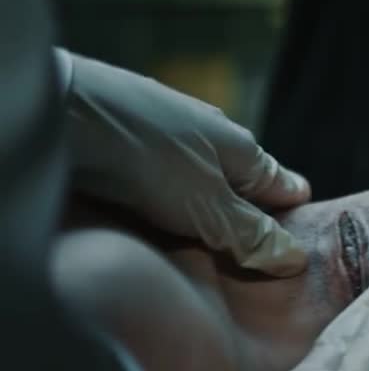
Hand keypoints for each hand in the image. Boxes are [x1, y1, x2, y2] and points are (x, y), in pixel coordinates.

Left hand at [64, 51, 309, 275]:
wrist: (70, 111)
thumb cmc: (149, 161)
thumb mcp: (208, 210)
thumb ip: (251, 235)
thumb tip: (295, 259)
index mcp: (243, 148)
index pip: (285, 184)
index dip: (290, 214)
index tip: (289, 244)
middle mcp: (213, 131)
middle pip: (241, 178)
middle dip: (244, 208)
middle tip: (239, 245)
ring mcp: (171, 125)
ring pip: (199, 169)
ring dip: (198, 196)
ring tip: (189, 228)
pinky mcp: (130, 126)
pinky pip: (160, 165)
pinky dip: (160, 185)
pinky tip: (145, 200)